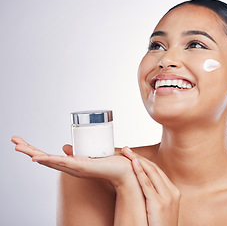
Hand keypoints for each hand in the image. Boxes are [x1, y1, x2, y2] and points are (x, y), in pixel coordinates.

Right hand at [11, 136, 134, 187]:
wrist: (127, 171)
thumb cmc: (112, 164)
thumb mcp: (91, 154)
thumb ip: (78, 151)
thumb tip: (65, 146)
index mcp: (72, 164)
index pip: (49, 157)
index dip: (34, 151)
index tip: (22, 143)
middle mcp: (71, 167)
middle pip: (44, 159)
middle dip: (28, 150)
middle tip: (14, 140)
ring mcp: (75, 167)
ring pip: (49, 160)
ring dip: (33, 152)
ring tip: (18, 145)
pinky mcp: (82, 166)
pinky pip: (63, 162)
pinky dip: (49, 159)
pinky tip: (36, 157)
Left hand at [122, 147, 180, 225]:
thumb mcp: (159, 209)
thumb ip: (153, 196)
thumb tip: (142, 187)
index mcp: (173, 192)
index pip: (157, 171)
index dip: (144, 162)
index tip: (132, 155)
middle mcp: (172, 192)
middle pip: (154, 169)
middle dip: (139, 157)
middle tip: (127, 150)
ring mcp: (167, 197)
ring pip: (151, 173)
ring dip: (137, 160)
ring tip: (127, 153)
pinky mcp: (159, 204)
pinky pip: (147, 184)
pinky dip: (140, 172)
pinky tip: (133, 164)